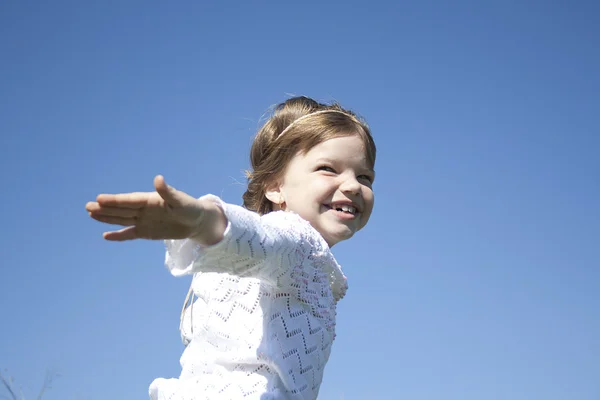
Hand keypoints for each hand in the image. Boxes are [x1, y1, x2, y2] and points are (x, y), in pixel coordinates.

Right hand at [86, 175, 205, 240]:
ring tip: (90, 214)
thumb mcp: (181, 200)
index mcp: (150, 200)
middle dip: (105, 208)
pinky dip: (119, 235)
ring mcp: (144, 221)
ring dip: (107, 218)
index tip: (99, 198)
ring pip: (122, 219)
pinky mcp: (146, 232)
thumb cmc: (191, 208)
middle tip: (87, 206)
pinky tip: (105, 235)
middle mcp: (144, 210)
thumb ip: (167, 191)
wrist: (198, 221)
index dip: (115, 200)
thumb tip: (158, 179)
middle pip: (121, 209)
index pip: (129, 200)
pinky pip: (130, 234)